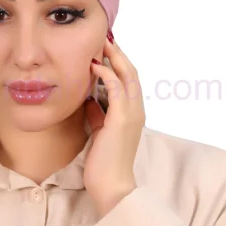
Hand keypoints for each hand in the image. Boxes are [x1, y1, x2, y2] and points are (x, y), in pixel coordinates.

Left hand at [83, 34, 145, 217]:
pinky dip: (106, 76)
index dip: (119, 63)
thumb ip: (98, 115)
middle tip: (105, 39)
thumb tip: (88, 100)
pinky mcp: (121, 120)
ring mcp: (131, 115)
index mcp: (132, 113)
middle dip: (118, 54)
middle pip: (131, 73)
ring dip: (114, 59)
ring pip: (128, 77)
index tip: (105, 50)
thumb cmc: (104, 161)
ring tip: (101, 45)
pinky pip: (117, 90)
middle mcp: (136, 110)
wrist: (111, 185)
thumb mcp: (101, 131)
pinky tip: (95, 67)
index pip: (129, 81)